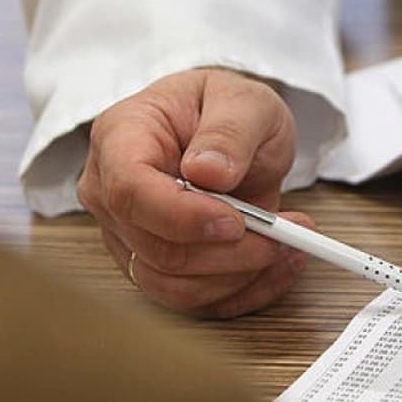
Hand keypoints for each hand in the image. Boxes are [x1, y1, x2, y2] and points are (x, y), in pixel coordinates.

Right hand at [78, 68, 313, 317]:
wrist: (232, 134)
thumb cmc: (225, 107)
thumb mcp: (243, 100)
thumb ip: (229, 131)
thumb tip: (209, 171)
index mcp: (120, 137)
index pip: (130, 190)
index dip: (181, 216)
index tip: (236, 221)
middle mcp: (112, 191)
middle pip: (155, 248)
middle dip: (228, 251)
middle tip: (286, 233)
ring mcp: (128, 234)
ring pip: (173, 285)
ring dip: (239, 275)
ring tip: (289, 244)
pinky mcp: (154, 267)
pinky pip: (193, 301)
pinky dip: (243, 290)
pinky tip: (277, 265)